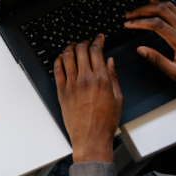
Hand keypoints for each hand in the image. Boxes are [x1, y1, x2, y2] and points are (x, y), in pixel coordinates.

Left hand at [54, 34, 122, 162]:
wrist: (91, 138)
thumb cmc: (106, 122)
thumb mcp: (118, 98)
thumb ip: (113, 77)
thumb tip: (109, 61)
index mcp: (101, 79)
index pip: (96, 50)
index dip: (97, 40)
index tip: (99, 37)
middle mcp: (85, 79)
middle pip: (81, 50)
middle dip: (85, 41)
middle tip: (87, 41)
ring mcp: (71, 85)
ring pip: (67, 56)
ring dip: (70, 47)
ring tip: (74, 46)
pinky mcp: (61, 92)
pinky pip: (57, 70)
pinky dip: (59, 60)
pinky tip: (62, 58)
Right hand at [124, 0, 175, 90]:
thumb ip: (157, 60)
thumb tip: (141, 50)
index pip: (156, 24)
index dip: (140, 22)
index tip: (128, 24)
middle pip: (161, 11)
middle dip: (142, 10)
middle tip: (129, 15)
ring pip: (169, 7)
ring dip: (152, 6)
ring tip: (138, 9)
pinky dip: (163, 6)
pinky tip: (156, 2)